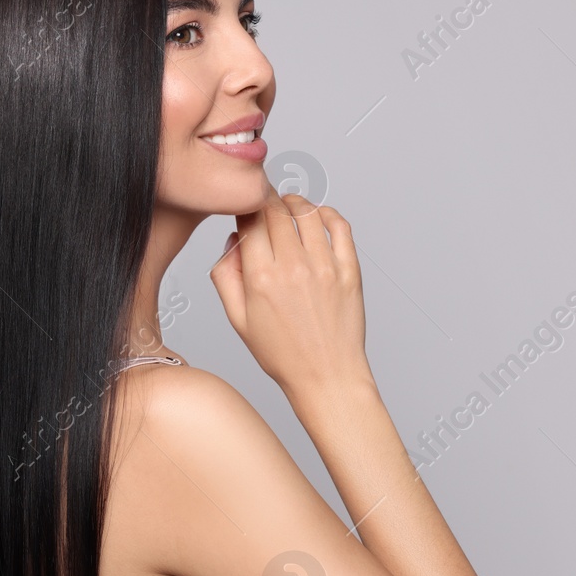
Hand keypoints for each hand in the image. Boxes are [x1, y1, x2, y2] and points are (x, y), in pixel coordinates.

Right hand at [209, 184, 371, 395]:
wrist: (326, 376)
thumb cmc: (283, 354)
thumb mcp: (238, 319)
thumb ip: (226, 276)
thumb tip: (233, 240)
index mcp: (262, 279)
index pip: (251, 219)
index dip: (244, 205)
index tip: (243, 205)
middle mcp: (294, 268)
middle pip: (277, 209)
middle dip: (266, 199)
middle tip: (263, 202)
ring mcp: (325, 267)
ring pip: (307, 212)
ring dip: (294, 202)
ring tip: (287, 206)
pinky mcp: (349, 270)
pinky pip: (339, 226)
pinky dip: (326, 213)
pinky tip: (317, 217)